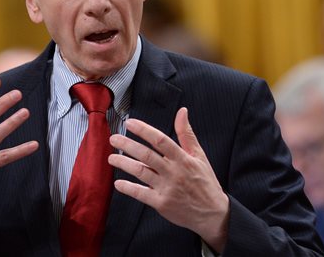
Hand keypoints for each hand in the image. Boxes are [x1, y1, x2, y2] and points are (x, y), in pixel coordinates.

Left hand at [108, 107, 228, 252]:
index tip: (130, 123)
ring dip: (124, 164)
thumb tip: (182, 111)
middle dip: (127, 145)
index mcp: (183, 158)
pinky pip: (141, 194)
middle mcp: (174, 172)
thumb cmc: (205, 182)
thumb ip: (186, 134)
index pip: (160, 140)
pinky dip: (128, 188)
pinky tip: (118, 183)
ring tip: (111, 158)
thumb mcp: (199, 155)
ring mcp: (167, 188)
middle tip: (114, 139)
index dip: (144, 130)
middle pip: (146, 155)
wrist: (212, 213)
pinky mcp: (161, 203)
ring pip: (141, 172)